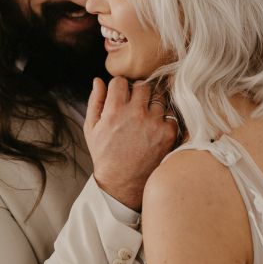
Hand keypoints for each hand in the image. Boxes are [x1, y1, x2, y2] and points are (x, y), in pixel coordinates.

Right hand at [84, 77, 177, 210]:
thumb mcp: (92, 129)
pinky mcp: (168, 133)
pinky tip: (155, 126)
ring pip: (158, 96)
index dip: (120, 86)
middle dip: (137, 91)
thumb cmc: (105, 155)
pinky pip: (170, 113)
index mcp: (114, 110)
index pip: (121, 81)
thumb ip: (95, 101)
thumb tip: (98, 80)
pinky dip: (164, 117)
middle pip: (142, 85)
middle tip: (135, 103)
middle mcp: (136, 114)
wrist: (123, 183)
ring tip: (146, 116)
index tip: (121, 95)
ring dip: (152, 102)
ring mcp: (154, 123)